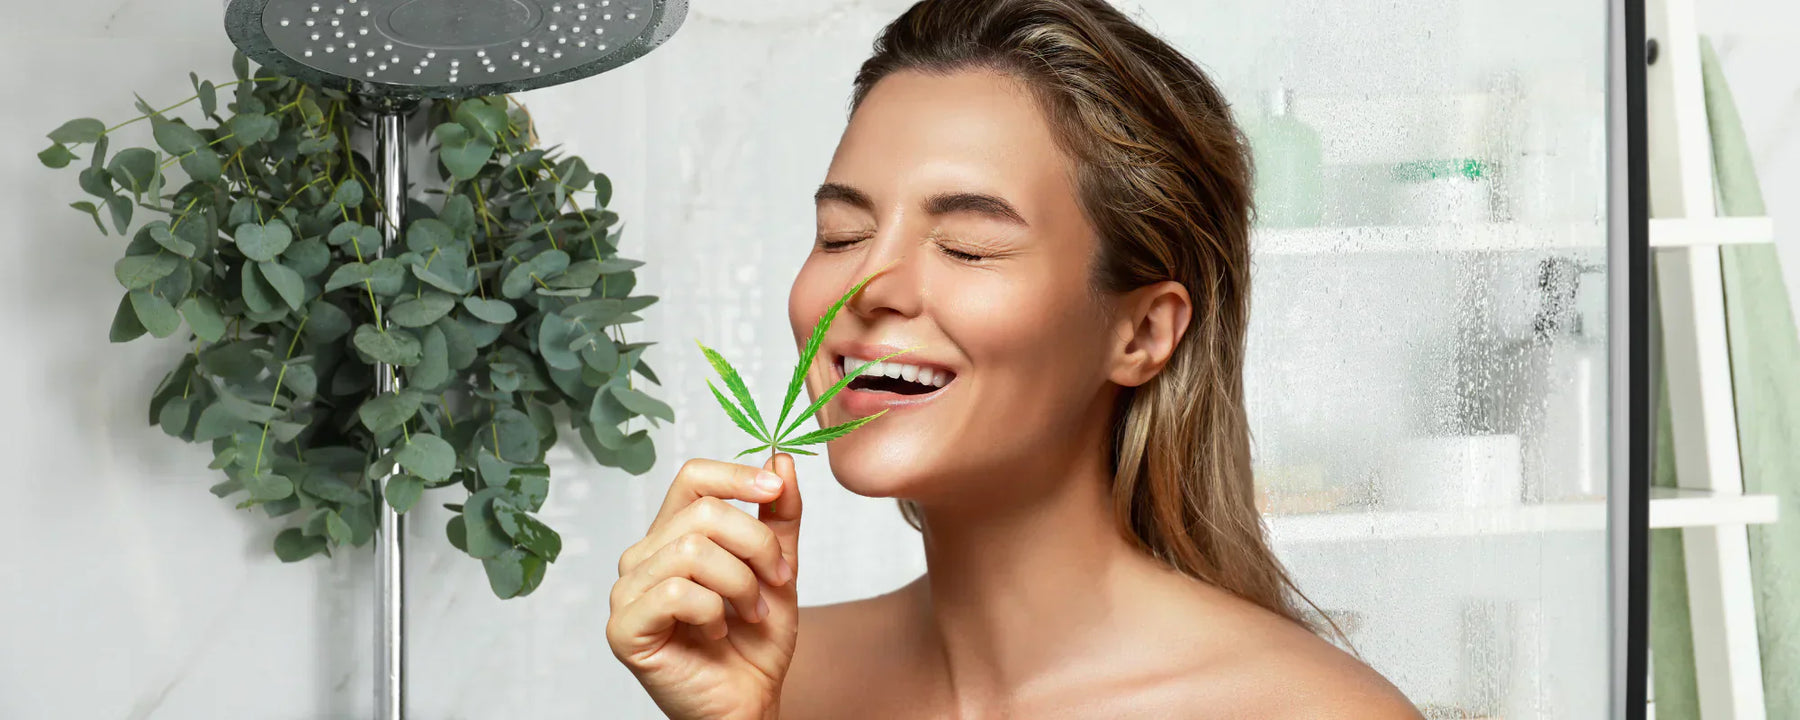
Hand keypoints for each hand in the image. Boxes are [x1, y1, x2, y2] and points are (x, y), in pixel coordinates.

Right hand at [608, 453, 801, 719]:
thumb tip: (779, 460)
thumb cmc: (754, 643)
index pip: (692, 478)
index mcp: (672, 536)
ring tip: (751, 613)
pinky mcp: (624, 628)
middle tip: (777, 583)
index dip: (735, 476)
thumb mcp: (779, 569)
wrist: (748, 703)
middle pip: (704, 514)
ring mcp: (628, 592)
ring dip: (740, 584)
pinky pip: (676, 593)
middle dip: (757, 547)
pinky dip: (712, 611)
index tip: (774, 489)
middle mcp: (643, 557)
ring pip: (692, 552)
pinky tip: (718, 631)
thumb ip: (779, 517)